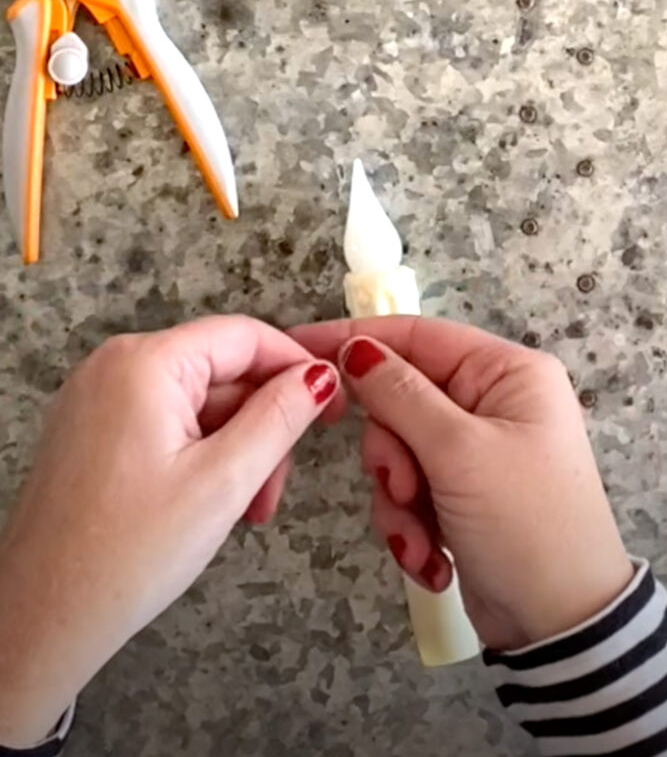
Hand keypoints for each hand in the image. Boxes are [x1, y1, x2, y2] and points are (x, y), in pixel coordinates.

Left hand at [0, 316, 340, 747]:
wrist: (41, 620)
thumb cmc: (126, 555)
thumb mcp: (224, 481)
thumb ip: (280, 417)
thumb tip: (321, 375)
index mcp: (144, 363)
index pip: (243, 336)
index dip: (297, 366)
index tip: (334, 405)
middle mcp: (115, 365)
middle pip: (222, 372)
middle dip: (261, 427)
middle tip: (273, 492)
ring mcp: (99, 397)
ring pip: (198, 403)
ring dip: (234, 450)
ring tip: (244, 511)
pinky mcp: (94, 429)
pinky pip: (167, 422)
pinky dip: (200, 455)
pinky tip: (209, 503)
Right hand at [292, 316, 632, 651]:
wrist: (562, 629)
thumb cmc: (524, 525)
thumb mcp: (458, 452)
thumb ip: (399, 395)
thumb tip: (355, 349)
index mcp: (507, 373)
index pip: (418, 337)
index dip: (358, 340)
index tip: (301, 345)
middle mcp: (492, 402)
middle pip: (400, 399)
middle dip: (392, 454)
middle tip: (404, 488)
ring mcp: (476, 450)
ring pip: (399, 450)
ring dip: (399, 499)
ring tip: (421, 536)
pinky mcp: (462, 493)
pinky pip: (411, 489)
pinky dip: (411, 524)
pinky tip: (433, 558)